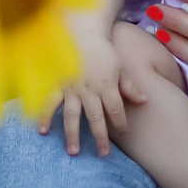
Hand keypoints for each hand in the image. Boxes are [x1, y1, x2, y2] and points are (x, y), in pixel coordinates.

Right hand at [39, 27, 139, 156]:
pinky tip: (43, 131)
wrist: (82, 33)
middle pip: (96, 118)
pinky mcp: (57, 85)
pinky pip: (49, 102)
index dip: (121, 123)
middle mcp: (89, 91)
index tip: (125, 133)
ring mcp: (71, 89)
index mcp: (106, 86)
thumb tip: (145, 100)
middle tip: (102, 154)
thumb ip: (130, 85)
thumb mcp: (121, 67)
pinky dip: (45, 116)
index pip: (116, 110)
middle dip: (100, 138)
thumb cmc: (103, 51)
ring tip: (73, 152)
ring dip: (73, 135)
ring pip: (72, 116)